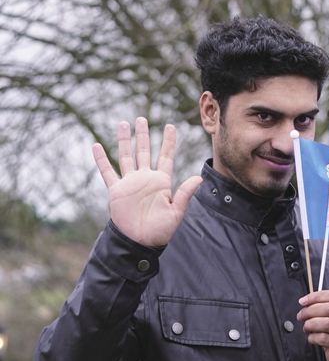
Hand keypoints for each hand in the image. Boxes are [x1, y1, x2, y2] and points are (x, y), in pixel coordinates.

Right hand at [93, 117, 202, 246]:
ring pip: (126, 157)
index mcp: (162, 182)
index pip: (166, 156)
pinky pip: (107, 172)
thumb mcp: (177, 211)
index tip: (170, 126)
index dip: (168, 142)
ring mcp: (130, 183)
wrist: (141, 241)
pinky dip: (101, 159)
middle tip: (141, 119)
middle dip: (143, 135)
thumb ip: (185, 193)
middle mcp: (145, 178)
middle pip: (144, 151)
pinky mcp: (116, 190)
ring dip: (124, 141)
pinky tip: (96, 146)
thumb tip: (199, 178)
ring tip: (123, 124)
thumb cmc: (161, 229)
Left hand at [298, 290, 328, 360]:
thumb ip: (326, 308)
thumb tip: (306, 301)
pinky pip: (324, 338)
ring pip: (326, 323)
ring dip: (310, 324)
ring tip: (306, 328)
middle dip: (309, 311)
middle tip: (301, 316)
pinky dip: (313, 337)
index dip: (316, 297)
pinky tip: (312, 338)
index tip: (303, 301)